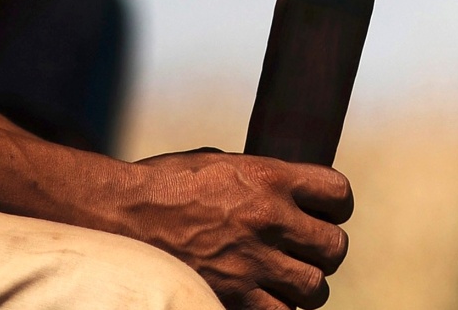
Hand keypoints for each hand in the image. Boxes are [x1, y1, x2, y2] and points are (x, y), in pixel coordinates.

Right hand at [123, 150, 351, 309]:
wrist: (118, 212)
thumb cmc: (167, 182)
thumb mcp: (224, 162)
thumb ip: (265, 180)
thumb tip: (295, 196)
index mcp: (270, 178)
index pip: (339, 195)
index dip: (337, 207)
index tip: (326, 213)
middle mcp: (267, 219)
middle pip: (334, 247)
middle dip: (326, 251)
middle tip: (309, 252)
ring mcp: (249, 261)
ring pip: (313, 288)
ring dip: (306, 286)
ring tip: (289, 280)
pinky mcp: (229, 296)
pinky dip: (278, 309)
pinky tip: (266, 298)